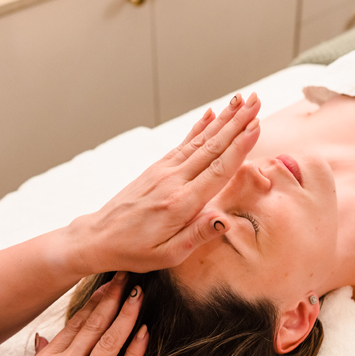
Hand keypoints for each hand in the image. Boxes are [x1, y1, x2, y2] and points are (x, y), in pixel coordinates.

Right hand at [0, 273, 146, 355]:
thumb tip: (44, 338)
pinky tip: (145, 333)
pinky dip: (135, 351)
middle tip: (128, 277)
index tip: (108, 283)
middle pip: (94, 325)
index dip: (94, 300)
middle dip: (112, 297)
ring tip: (139, 296)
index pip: (74, 322)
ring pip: (109, 341)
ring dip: (126, 315)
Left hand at [71, 93, 261, 272]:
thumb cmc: (134, 251)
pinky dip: (200, 127)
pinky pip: (184, 143)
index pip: (218, 170)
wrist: (98, 237)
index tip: (256, 125)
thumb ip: (197, 235)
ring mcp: (164, 171)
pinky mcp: (157, 168)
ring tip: (241, 100)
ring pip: (200, 140)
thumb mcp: (168, 256)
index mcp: (180, 203)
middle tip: (256, 100)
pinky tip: (212, 113)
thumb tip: (225, 221)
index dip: (239, 146)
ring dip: (223, 118)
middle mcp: (173, 181)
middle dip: (237, 122)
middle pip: (212, 147)